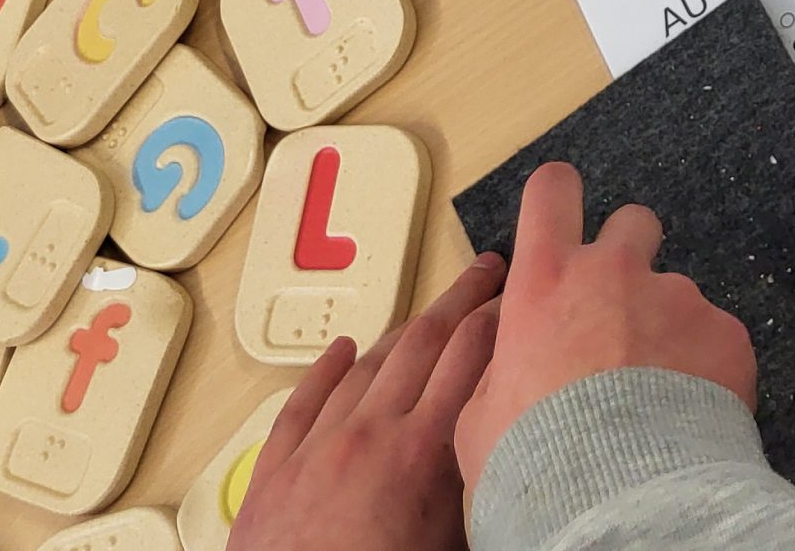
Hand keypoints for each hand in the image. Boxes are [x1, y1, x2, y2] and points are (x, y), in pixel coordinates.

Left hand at [231, 253, 506, 550]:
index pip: (469, 358)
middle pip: (423, 344)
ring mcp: (316, 450)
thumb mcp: (455, 543)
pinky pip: (303, 404)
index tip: (519, 291)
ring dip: (404, 329)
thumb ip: (483, 491)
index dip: (498, 316)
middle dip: (461, 300)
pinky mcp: (274, 473)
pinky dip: (326, 371)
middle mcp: (368, 436)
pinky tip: (343, 350)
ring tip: (430, 310)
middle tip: (486, 271)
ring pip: (367, 366)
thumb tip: (520, 461)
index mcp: (420, 454)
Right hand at [455, 163, 755, 499]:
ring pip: (676, 292)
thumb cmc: (538, 464)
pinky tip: (690, 414)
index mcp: (547, 282)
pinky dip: (706, 367)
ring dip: (668, 327)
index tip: (562, 213)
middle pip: (633, 221)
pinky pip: (716, 337)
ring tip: (657, 395)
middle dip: (629, 255)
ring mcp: (678, 297)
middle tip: (620, 313)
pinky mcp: (726, 333)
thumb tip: (512, 360)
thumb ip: (499, 368)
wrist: (619, 504)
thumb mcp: (479, 417)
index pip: (552, 191)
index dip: (558, 196)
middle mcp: (614, 272)